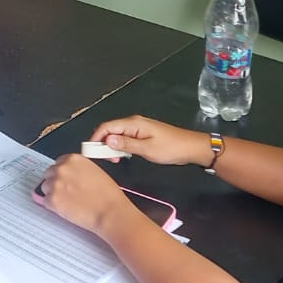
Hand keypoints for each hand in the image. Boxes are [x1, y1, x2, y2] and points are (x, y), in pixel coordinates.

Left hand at [34, 153, 138, 235]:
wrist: (110, 212)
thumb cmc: (108, 195)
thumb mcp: (94, 171)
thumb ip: (78, 169)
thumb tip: (69, 174)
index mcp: (73, 159)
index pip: (58, 163)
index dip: (62, 173)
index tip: (65, 180)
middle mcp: (62, 169)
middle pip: (49, 174)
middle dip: (56, 182)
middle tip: (67, 193)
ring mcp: (55, 184)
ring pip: (45, 187)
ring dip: (54, 193)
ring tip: (69, 201)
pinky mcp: (52, 200)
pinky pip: (45, 201)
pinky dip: (53, 206)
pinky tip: (66, 208)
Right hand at [89, 115, 212, 166]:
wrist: (191, 147)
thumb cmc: (170, 148)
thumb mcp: (147, 149)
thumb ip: (126, 144)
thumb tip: (107, 140)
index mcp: (133, 123)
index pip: (107, 126)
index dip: (96, 137)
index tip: (91, 151)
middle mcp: (133, 123)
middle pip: (110, 130)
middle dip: (103, 143)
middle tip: (105, 159)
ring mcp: (138, 128)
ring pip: (117, 135)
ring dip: (112, 146)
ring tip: (113, 160)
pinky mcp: (142, 134)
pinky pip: (125, 138)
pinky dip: (120, 147)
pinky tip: (122, 156)